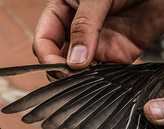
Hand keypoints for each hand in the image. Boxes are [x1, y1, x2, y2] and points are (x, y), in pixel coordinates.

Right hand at [33, 0, 163, 69]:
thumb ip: (85, 25)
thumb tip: (75, 61)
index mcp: (64, 10)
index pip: (45, 39)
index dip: (47, 56)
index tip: (59, 68)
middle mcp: (78, 29)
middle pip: (59, 59)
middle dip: (62, 72)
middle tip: (74, 79)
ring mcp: (98, 43)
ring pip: (81, 70)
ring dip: (82, 80)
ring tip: (89, 83)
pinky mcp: (118, 54)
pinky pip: (105, 73)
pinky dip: (102, 81)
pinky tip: (105, 81)